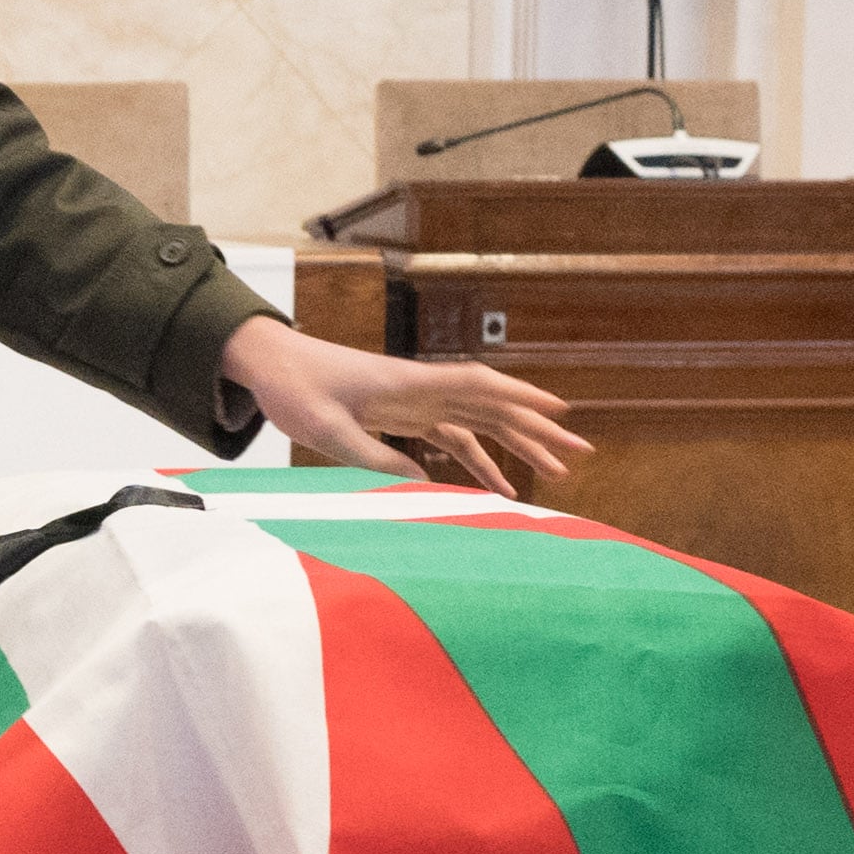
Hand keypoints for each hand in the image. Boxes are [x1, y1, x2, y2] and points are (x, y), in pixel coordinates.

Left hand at [221, 316, 591, 496]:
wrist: (275, 366)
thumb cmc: (298, 391)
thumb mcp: (329, 432)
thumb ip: (375, 457)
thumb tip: (424, 485)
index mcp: (409, 384)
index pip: (478, 386)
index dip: (521, 397)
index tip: (559, 412)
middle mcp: (424, 389)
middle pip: (494, 406)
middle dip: (538, 429)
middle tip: (579, 454)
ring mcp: (419, 402)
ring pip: (482, 423)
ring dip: (519, 446)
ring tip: (556, 473)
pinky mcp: (408, 416)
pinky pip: (455, 439)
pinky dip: (480, 461)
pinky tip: (500, 487)